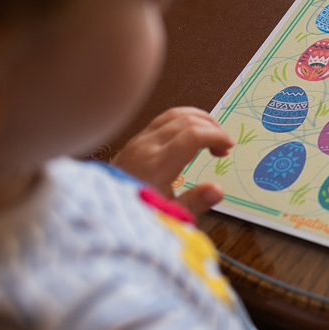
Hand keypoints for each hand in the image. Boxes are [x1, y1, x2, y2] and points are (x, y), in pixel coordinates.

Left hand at [113, 107, 230, 214]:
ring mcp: (139, 140)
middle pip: (186, 120)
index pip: (192, 135)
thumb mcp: (167, 215)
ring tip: (212, 137)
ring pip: (174, 114)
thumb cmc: (135, 213)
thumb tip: (218, 190)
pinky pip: (164, 119)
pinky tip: (192, 136)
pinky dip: (184, 121)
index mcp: (156, 165)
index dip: (216, 136)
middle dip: (212, 128)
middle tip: (223, 148)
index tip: (228, 147)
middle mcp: (146, 146)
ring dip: (199, 120)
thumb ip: (194, 202)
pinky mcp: (136, 140)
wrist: (101, 211)